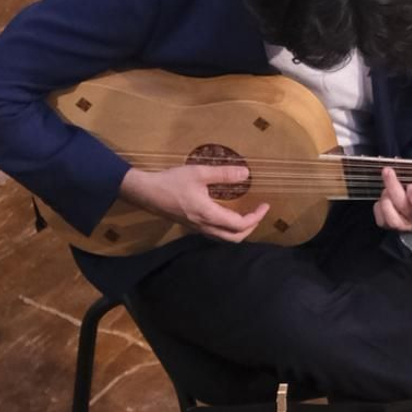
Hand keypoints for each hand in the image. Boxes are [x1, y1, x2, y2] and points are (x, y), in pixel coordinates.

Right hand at [119, 160, 268, 242]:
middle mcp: (205, 226)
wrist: (147, 193)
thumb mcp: (199, 173)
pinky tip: (228, 215)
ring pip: (225, 238)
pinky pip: (216, 234)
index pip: (239, 225)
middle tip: (258, 212)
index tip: (264, 205)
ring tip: (248, 215)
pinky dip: (228, 228)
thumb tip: (246, 174)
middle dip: (251, 227)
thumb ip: (223, 174)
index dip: (256, 217)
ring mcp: (198, 228)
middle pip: (235, 238)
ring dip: (240, 230)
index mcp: (209, 214)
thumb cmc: (172, 182)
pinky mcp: (192, 225)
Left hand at [374, 149, 411, 235]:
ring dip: (386, 201)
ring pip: (392, 220)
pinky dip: (378, 208)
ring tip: (385, 188)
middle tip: (388, 171)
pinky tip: (382, 197)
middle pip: (405, 209)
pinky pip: (382, 222)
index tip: (411, 185)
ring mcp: (406, 226)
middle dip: (394, 188)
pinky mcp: (393, 226)